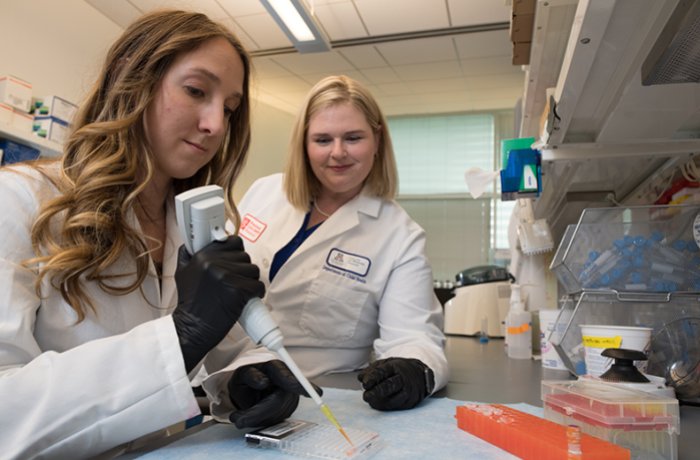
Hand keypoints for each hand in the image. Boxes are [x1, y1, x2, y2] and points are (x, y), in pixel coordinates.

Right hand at [172, 236, 264, 372]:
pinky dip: (256, 293)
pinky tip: (247, 298)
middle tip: (235, 281)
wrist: (191, 328)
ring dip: (250, 281)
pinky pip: (258, 285)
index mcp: (202, 256)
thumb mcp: (183, 272)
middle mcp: (214, 263)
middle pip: (245, 257)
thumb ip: (190, 254)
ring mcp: (226, 276)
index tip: (235, 262)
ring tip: (239, 291)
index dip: (236, 252)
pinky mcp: (238, 290)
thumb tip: (197, 240)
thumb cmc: (189, 303)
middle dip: (243, 269)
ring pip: (254, 270)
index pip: (233, 241)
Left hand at [227, 360, 321, 427]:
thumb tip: (263, 382)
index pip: (288, 377)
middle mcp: (287, 381)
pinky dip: (259, 421)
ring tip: (240, 415)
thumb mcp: (242, 374)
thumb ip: (251, 376)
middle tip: (237, 419)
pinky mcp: (288, 408)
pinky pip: (275, 420)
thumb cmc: (248, 377)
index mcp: (276, 368)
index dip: (299, 385)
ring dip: (255, 419)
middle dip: (257, 413)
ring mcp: (290, 396)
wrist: (250, 386)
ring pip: (276, 414)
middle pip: (279, 401)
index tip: (315, 392)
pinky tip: (251, 415)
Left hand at [357, 357, 434, 410]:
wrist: (420, 375)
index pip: (383, 372)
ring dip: (379, 402)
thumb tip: (361, 378)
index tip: (365, 384)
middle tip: (366, 396)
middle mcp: (403, 378)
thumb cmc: (399, 370)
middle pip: (389, 386)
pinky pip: (396, 406)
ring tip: (370, 400)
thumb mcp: (385, 364)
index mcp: (396, 366)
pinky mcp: (410, 402)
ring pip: (393, 399)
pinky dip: (385, 406)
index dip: (373, 378)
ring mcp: (408, 391)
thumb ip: (372, 370)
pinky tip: (378, 404)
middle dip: (376, 392)